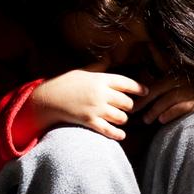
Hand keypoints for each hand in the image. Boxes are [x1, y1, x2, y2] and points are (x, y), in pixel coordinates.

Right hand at [27, 58, 148, 140]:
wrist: (48, 98)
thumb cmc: (64, 83)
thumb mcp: (81, 71)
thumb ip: (98, 67)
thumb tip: (109, 59)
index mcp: (100, 79)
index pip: (126, 83)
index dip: (138, 88)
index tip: (145, 91)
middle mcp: (101, 94)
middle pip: (127, 103)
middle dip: (129, 106)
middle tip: (127, 107)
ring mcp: (96, 109)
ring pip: (121, 117)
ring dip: (122, 119)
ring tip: (119, 118)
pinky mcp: (89, 121)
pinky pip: (109, 130)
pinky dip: (117, 134)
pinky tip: (121, 135)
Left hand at [133, 76, 193, 123]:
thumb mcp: (178, 90)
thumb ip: (162, 92)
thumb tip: (142, 100)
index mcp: (177, 76)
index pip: (156, 84)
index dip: (142, 94)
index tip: (131, 105)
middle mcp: (185, 80)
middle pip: (159, 89)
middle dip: (144, 101)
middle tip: (133, 111)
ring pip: (169, 98)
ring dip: (155, 109)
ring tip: (146, 120)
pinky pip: (182, 106)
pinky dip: (171, 113)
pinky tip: (162, 120)